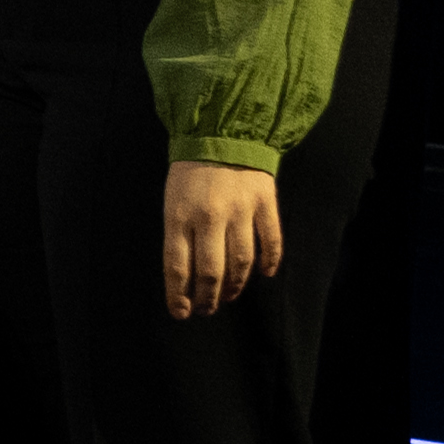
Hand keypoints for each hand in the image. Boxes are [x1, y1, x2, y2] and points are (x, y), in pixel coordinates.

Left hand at [158, 155, 282, 325]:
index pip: (177, 266)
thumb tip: (185, 276)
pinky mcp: (265, 203)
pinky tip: (264, 274)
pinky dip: (269, 262)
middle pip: (211, 271)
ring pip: (241, 261)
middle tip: (206, 309)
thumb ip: (178, 235)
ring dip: (235, 285)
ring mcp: (240, 210)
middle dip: (208, 297)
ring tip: (228, 296)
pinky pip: (271, 241)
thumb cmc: (189, 172)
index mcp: (179, 216)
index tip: (181, 313)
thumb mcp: (172, 201)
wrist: (221, 131)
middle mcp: (209, 217)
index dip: (179, 295)